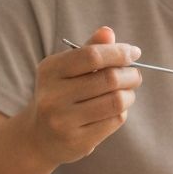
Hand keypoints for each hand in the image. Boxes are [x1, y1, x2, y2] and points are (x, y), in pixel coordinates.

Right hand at [27, 26, 141, 164]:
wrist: (38, 137)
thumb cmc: (59, 95)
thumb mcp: (66, 69)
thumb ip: (88, 50)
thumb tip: (108, 32)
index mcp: (50, 70)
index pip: (93, 56)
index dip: (119, 52)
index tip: (134, 52)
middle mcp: (53, 96)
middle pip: (109, 79)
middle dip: (130, 74)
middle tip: (135, 75)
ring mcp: (64, 121)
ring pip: (116, 101)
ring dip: (129, 94)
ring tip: (127, 92)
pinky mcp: (77, 141)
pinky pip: (114, 120)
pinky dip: (122, 112)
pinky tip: (115, 110)